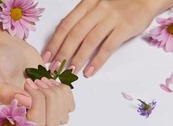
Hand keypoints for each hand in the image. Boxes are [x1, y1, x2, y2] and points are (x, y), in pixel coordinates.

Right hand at [0, 0, 74, 125]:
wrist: (11, 49)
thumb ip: (2, 91)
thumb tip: (26, 102)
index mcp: (14, 117)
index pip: (35, 124)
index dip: (37, 104)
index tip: (27, 83)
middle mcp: (30, 118)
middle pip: (51, 123)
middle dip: (49, 99)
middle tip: (37, 81)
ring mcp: (45, 111)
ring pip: (62, 117)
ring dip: (56, 94)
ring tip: (42, 81)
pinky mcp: (56, 101)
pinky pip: (70, 106)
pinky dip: (64, 92)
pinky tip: (51, 82)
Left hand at [43, 0, 172, 77]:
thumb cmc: (120, 3)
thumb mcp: (97, 4)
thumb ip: (82, 17)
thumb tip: (64, 36)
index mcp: (87, 4)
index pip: (66, 24)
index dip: (55, 41)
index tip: (47, 56)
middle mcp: (97, 9)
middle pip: (74, 34)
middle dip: (62, 53)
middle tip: (54, 68)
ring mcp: (111, 18)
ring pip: (89, 41)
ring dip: (77, 59)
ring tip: (69, 72)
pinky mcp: (124, 28)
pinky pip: (107, 47)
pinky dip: (97, 61)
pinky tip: (90, 71)